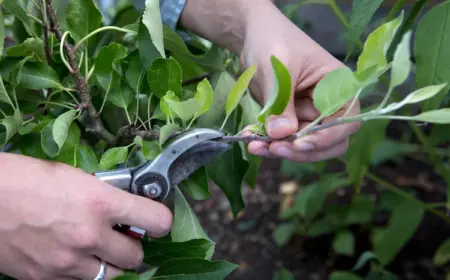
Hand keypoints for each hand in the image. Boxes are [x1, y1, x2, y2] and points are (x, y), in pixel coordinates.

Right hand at [0, 153, 172, 279]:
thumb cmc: (25, 178)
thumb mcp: (74, 177)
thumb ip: (104, 194)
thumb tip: (125, 203)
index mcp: (100, 202)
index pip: (157, 220)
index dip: (160, 219)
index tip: (155, 218)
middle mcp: (89, 236)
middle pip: (137, 256)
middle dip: (133, 246)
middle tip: (122, 235)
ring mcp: (68, 263)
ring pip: (112, 276)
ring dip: (111, 263)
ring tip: (98, 249)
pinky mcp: (47, 279)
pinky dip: (84, 273)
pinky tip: (73, 257)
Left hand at [240, 2, 360, 161]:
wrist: (253, 35)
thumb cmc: (273, 40)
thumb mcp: (279, 68)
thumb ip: (281, 101)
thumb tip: (282, 134)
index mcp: (338, 87)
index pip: (345, 122)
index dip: (325, 138)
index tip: (298, 143)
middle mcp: (327, 105)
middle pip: (327, 142)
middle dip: (300, 150)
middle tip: (272, 148)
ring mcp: (308, 115)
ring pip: (302, 146)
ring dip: (279, 149)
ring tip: (253, 145)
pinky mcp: (289, 121)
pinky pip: (283, 140)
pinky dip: (267, 143)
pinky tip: (250, 139)